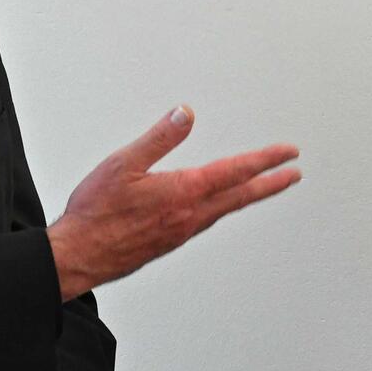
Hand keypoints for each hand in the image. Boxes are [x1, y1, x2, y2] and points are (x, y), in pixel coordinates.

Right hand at [47, 106, 300, 299]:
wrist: (78, 256)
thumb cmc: (96, 211)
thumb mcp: (123, 164)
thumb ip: (159, 138)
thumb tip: (186, 114)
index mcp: (183, 191)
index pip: (235, 171)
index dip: (265, 160)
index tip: (288, 153)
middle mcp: (190, 215)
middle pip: (240, 195)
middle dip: (270, 183)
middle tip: (293, 174)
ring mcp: (182, 231)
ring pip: (225, 209)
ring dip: (248, 196)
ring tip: (263, 188)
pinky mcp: (170, 242)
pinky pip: (207, 221)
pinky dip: (223, 209)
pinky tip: (219, 207)